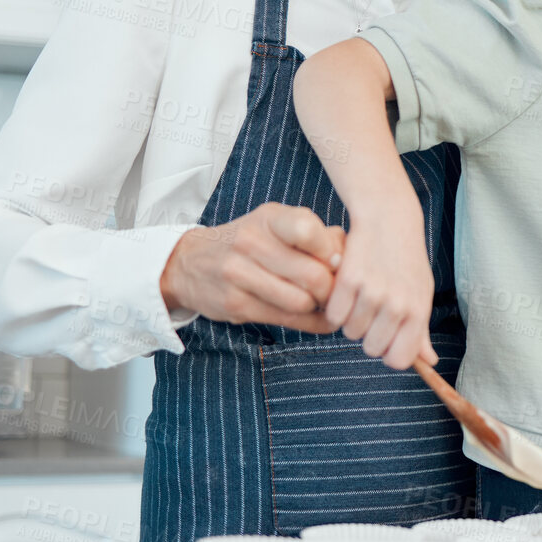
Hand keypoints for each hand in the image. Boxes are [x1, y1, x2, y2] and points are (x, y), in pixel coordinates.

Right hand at [158, 202, 343, 333]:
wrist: (192, 262)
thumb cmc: (252, 241)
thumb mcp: (279, 225)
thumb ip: (317, 235)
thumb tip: (350, 257)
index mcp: (269, 218)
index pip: (308, 230)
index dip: (332, 250)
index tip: (337, 261)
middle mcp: (251, 242)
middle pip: (313, 275)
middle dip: (333, 288)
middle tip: (337, 291)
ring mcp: (239, 275)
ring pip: (302, 301)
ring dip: (321, 307)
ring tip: (322, 302)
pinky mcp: (236, 305)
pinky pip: (288, 321)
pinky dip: (314, 323)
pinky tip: (321, 318)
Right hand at [321, 202, 435, 370]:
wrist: (389, 219)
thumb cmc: (406, 260)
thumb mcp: (421, 293)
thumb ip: (421, 332)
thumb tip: (429, 362)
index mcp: (418, 311)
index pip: (399, 360)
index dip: (388, 352)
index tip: (385, 337)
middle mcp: (397, 305)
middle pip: (372, 349)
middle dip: (368, 335)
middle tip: (371, 310)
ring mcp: (373, 292)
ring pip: (350, 332)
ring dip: (351, 319)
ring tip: (360, 295)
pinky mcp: (349, 279)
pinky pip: (333, 315)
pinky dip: (335, 306)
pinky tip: (345, 289)